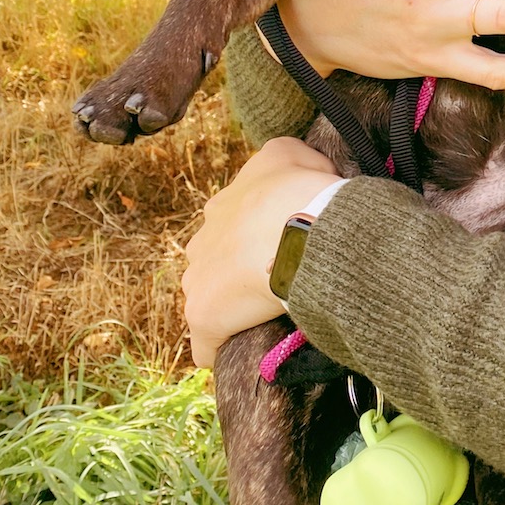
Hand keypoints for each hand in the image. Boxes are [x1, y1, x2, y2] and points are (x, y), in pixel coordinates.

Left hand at [182, 138, 338, 367]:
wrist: (300, 227)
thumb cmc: (302, 190)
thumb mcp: (294, 153)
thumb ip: (291, 159)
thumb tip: (306, 174)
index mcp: (222, 206)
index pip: (233, 226)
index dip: (258, 238)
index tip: (284, 248)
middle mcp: (202, 239)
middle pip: (215, 262)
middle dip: (238, 272)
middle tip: (278, 280)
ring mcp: (198, 279)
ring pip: (209, 299)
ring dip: (231, 309)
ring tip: (268, 318)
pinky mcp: (203, 316)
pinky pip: (208, 344)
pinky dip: (224, 347)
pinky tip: (249, 352)